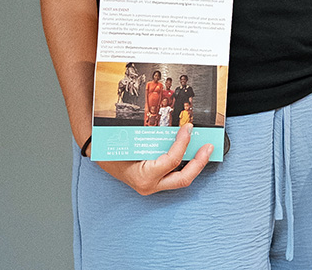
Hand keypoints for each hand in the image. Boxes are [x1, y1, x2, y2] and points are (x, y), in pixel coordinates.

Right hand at [95, 123, 212, 194]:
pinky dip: (185, 163)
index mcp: (143, 177)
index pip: (170, 161)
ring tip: (205, 149)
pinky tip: (192, 152)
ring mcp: (154, 186)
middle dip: (199, 163)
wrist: (101, 158)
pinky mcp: (157, 182)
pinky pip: (175, 174)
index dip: (182, 143)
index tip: (188, 128)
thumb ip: (150, 135)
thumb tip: (172, 124)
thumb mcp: (129, 141)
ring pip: (182, 178)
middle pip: (183, 179)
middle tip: (209, 147)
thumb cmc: (113, 150)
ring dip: (195, 164)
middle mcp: (150, 185)